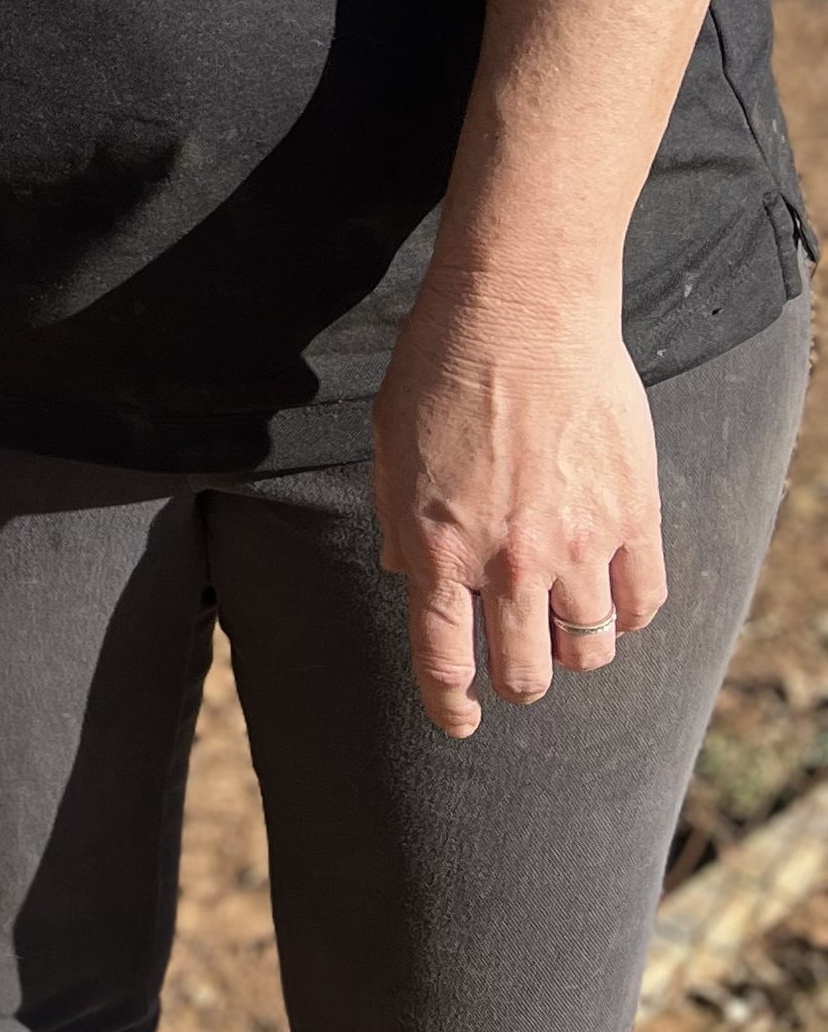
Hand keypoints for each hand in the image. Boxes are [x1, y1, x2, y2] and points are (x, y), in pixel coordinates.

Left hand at [370, 282, 666, 740]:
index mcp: (436, 548)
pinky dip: (628, 616)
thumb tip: (398, 572)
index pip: (443, 662)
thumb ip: (394, 518)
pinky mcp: (632, 517)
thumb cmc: (440, 366)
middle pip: (524, 673)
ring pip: (588, 651)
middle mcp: (506, 562)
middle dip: (517, 682)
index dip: (449, 707)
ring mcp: (575, 545)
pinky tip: (614, 601)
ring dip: (574, 652)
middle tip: (518, 667)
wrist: (520, 309)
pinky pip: (643, 603)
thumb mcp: (389, 445)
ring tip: (566, 628)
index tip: (460, 722)